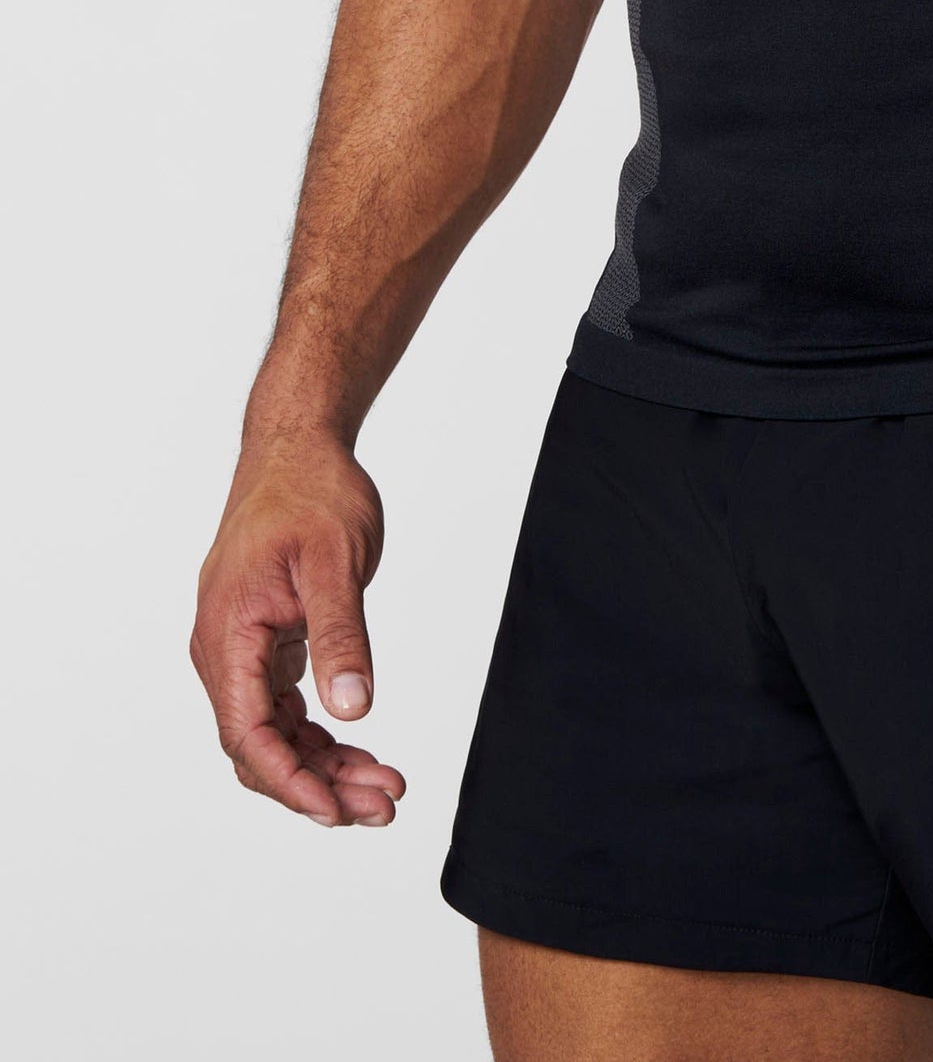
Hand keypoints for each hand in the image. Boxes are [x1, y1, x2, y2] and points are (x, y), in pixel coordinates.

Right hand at [191, 435, 404, 826]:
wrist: (298, 447)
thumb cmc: (311, 492)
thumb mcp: (335, 562)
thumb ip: (342, 636)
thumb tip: (354, 708)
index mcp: (227, 635)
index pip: (248, 735)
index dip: (291, 781)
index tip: (337, 810)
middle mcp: (223, 651)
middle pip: (261, 747)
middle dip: (318, 784)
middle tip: (383, 805)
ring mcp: (242, 650)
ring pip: (275, 734)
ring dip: (324, 765)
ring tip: (384, 786)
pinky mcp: (265, 644)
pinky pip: (285, 708)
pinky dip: (321, 733)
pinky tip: (360, 750)